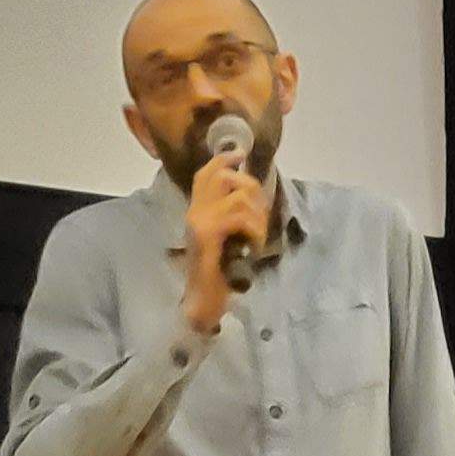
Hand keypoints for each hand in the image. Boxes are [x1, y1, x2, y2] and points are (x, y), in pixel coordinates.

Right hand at [178, 149, 270, 332]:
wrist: (203, 301)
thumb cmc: (218, 273)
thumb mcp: (225, 238)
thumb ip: (230, 215)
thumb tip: (250, 193)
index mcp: (197, 210)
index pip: (205, 174)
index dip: (223, 160)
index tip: (240, 154)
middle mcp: (194, 211)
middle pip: (224, 177)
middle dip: (251, 189)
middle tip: (259, 213)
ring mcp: (199, 221)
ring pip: (239, 197)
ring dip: (257, 216)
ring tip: (256, 237)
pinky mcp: (208, 234)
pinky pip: (240, 216)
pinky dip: (255, 230)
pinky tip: (253, 246)